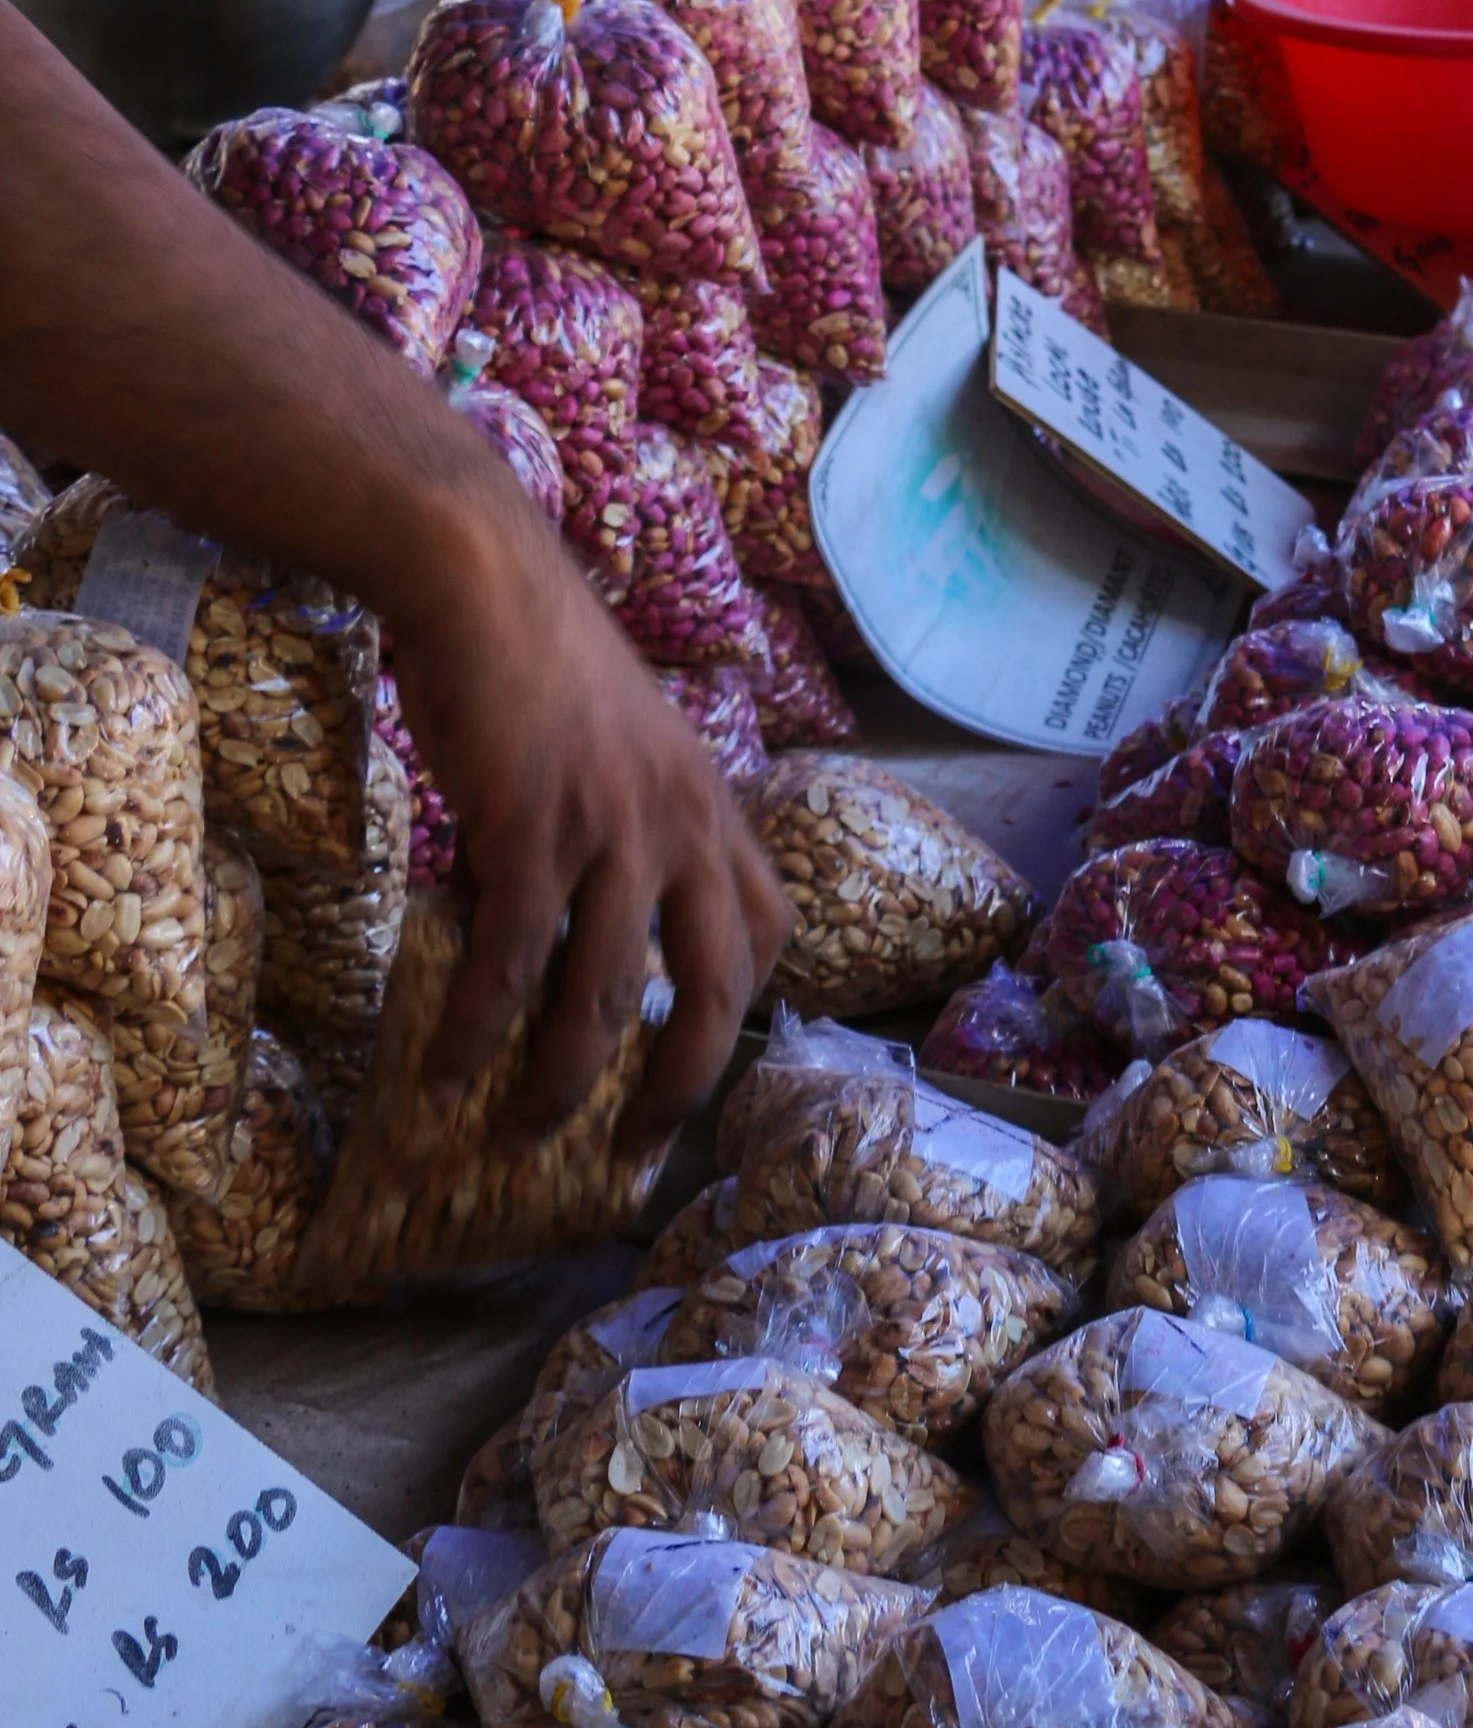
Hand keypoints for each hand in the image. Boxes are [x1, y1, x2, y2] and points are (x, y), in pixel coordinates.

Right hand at [391, 500, 788, 1148]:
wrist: (481, 575)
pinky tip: (447, 1077)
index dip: (744, 1006)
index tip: (699, 1060)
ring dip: (560, 1086)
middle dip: (678, 1089)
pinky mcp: (536, 832)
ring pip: (603, 997)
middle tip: (631, 1153)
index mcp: (712, 804)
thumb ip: (630, 816)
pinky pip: (515, 964)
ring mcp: (616, 832)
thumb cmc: (537, 652)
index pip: (770, 927)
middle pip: (714, 992)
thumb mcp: (625, 737)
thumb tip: (579, 903)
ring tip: (517, 1137)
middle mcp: (685, 826)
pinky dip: (478, 1034)